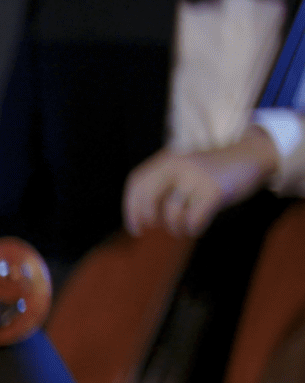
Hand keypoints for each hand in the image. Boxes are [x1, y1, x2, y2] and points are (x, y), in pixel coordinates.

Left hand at [122, 131, 277, 238]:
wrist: (252, 154)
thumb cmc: (214, 168)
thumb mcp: (185, 167)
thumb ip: (164, 182)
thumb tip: (141, 214)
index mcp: (168, 160)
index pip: (137, 183)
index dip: (130, 207)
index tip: (135, 226)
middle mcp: (180, 166)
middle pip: (148, 197)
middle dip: (144, 217)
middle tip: (149, 228)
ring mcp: (197, 177)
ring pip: (172, 212)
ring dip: (174, 226)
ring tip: (181, 227)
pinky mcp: (214, 190)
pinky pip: (193, 219)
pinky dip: (192, 228)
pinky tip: (196, 228)